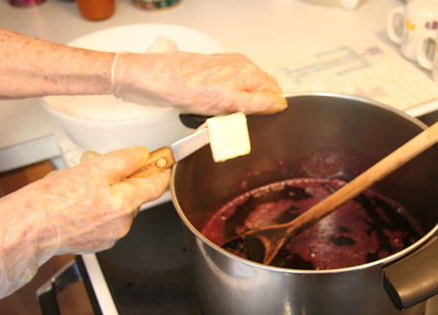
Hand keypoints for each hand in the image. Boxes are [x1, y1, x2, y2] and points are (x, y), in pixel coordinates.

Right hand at [0, 146, 168, 302]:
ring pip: (119, 208)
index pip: (157, 185)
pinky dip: (97, 211)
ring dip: (108, 197)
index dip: (160, 170)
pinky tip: (78, 207)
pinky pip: (106, 221)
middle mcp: (123, 224)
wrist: (28, 228)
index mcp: (125, 204)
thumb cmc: (53, 202)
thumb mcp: (92, 169)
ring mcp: (111, 236)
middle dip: (122, 182)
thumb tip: (142, 154)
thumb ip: (123, 160)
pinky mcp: (98, 242)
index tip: (163, 162)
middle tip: (99, 174)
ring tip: (81, 192)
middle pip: (135, 196)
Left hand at [111, 39, 286, 114]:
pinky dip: (222, 107)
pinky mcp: (211, 76)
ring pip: (242, 97)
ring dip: (236, 111)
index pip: (275, 93)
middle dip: (253, 112)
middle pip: (259, 95)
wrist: (157, 80)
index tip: (260, 123)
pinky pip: (226, 96)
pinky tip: (210, 112)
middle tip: (238, 123)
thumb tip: (280, 104)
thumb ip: (259, 103)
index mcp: (248, 72)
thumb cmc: (187, 88)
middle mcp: (240, 68)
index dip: (270, 111)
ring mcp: (225, 71)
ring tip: (220, 118)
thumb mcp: (230, 102)